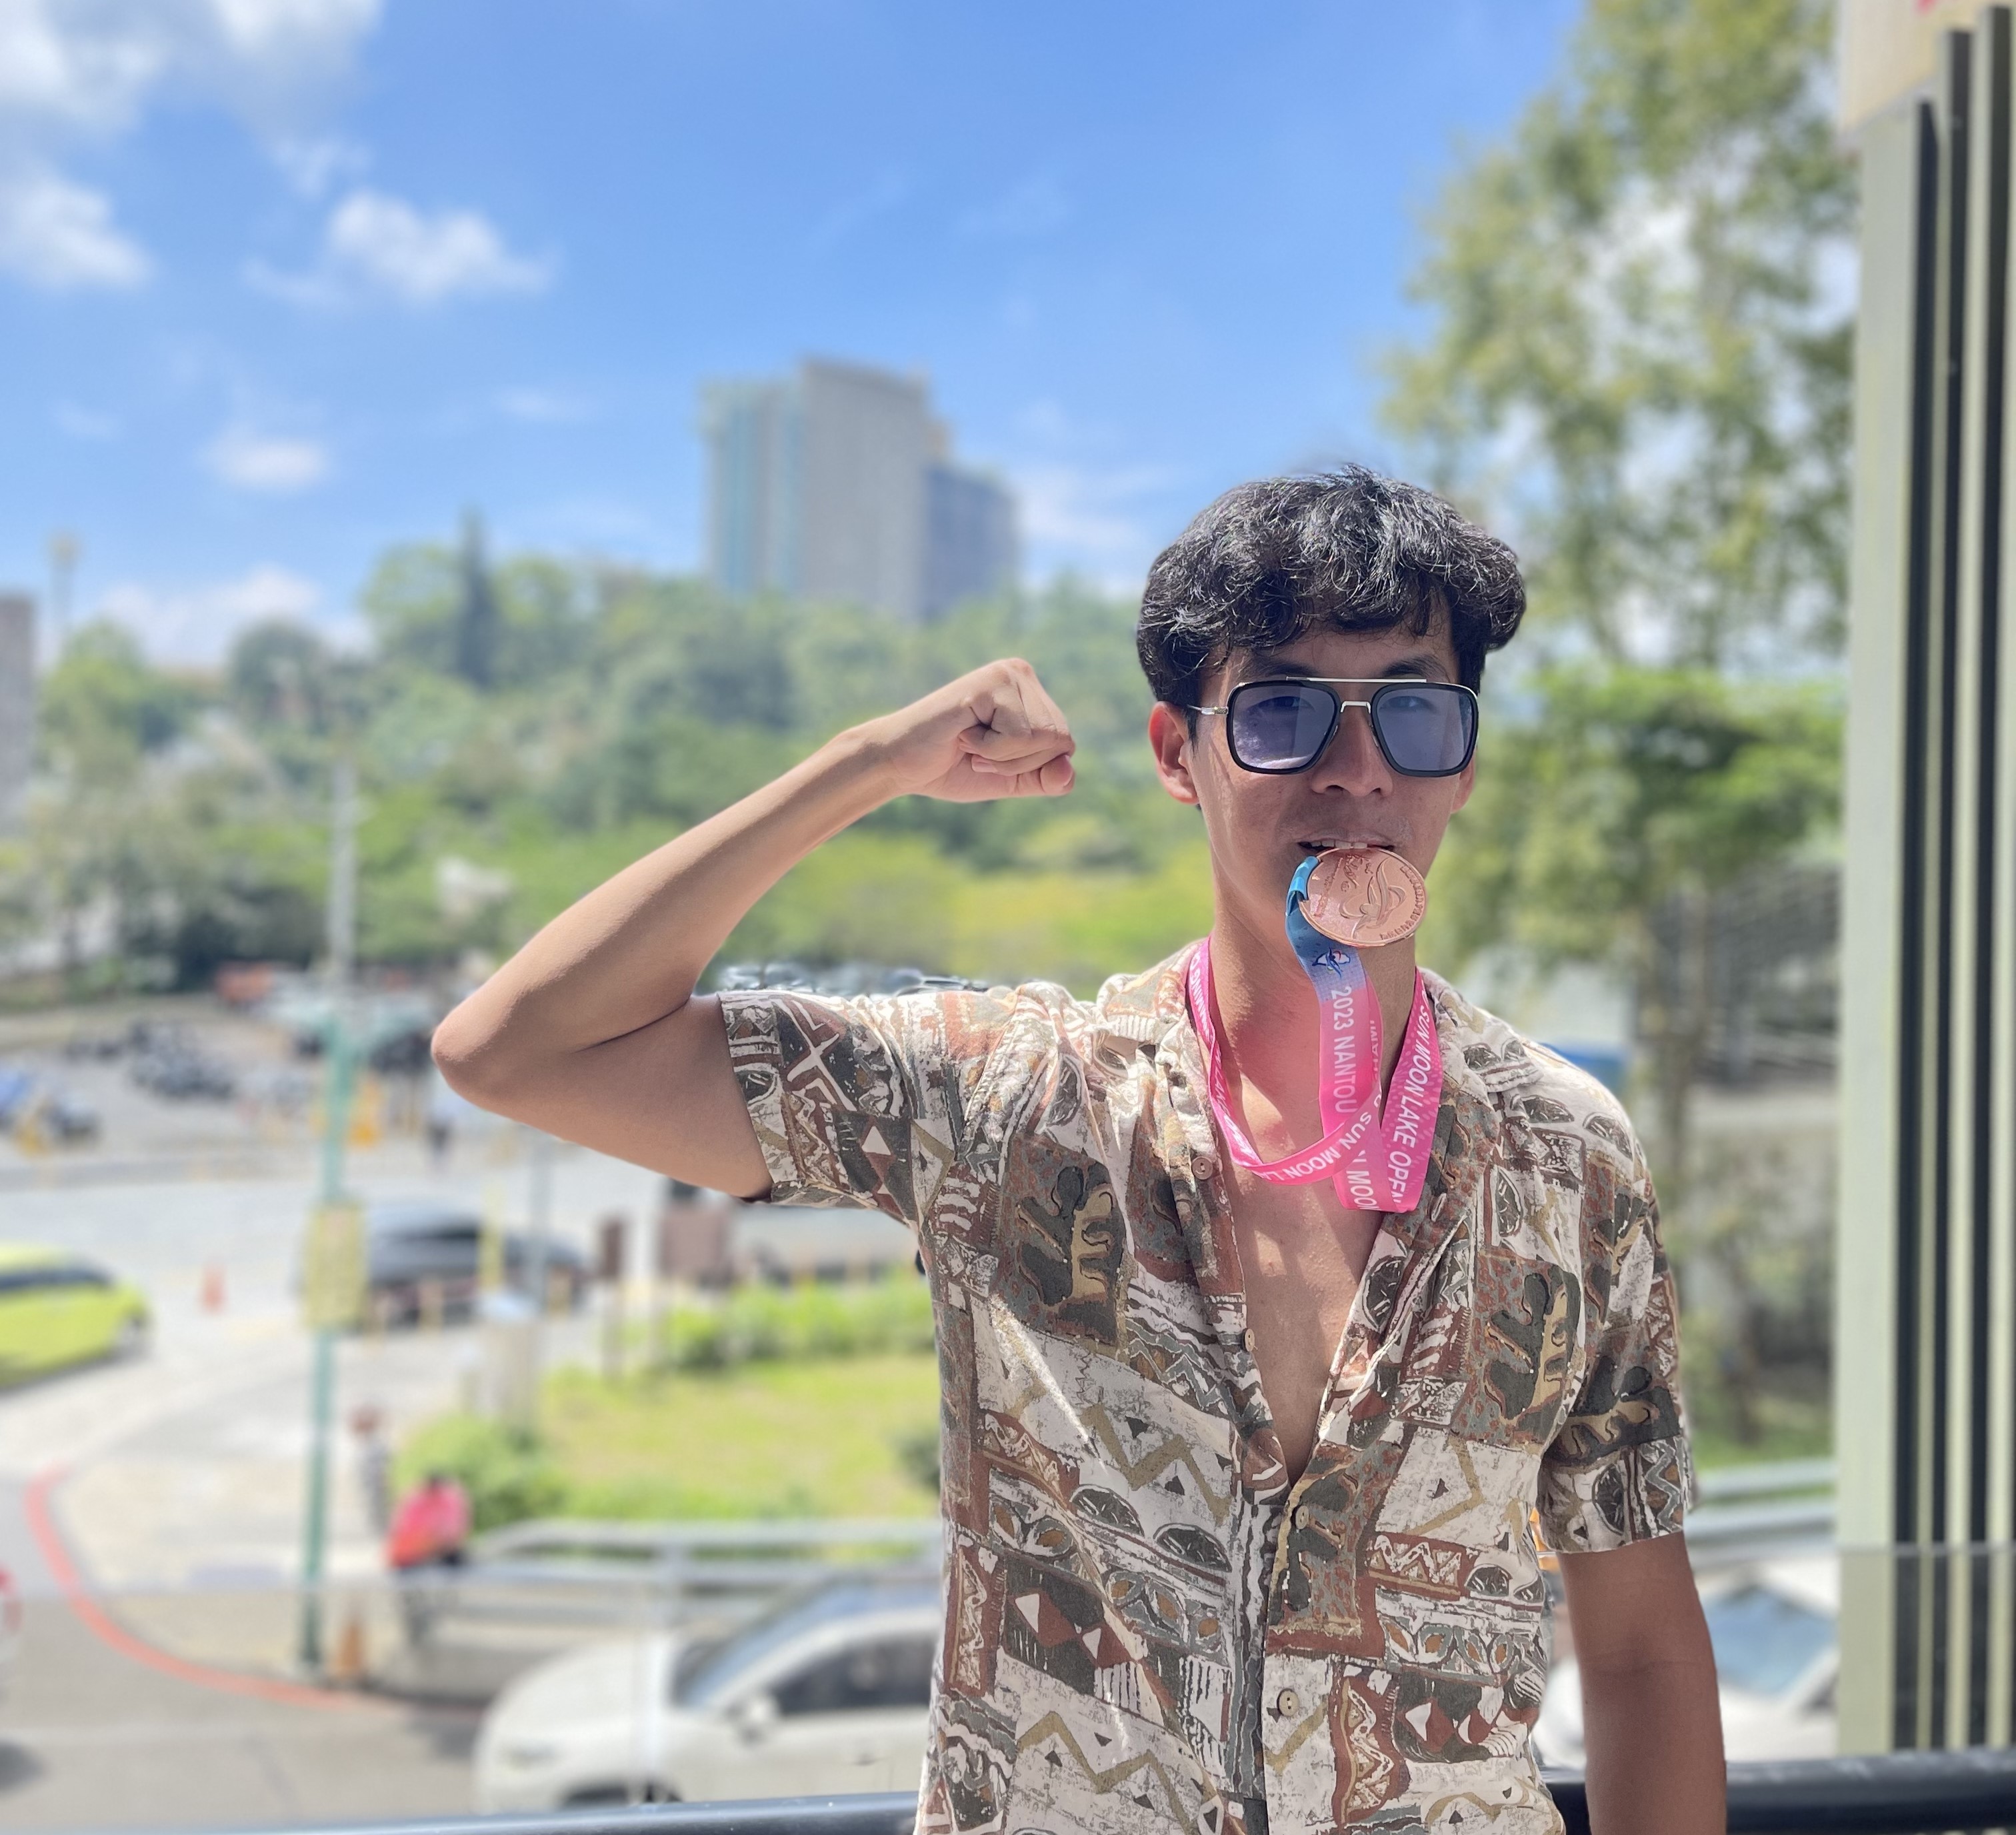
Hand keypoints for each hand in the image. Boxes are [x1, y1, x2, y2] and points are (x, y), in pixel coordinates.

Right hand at [857, 658, 1075, 802]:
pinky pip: (1019, 737)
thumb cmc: (953, 768)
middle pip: (1061, 739)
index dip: (1030, 767)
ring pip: (1043, 738)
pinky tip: (963, 733)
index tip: (991, 759)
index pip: (1066, 745)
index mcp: (1032, 693)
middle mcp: (1022, 674)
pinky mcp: (990, 682)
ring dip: (1003, 758)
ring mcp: (1007, 674)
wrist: (900, 765)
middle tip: (978, 753)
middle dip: (1019, 763)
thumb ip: (1046, 779)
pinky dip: (989, 750)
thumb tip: (1069, 769)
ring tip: (971, 743)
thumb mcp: (1011, 779)